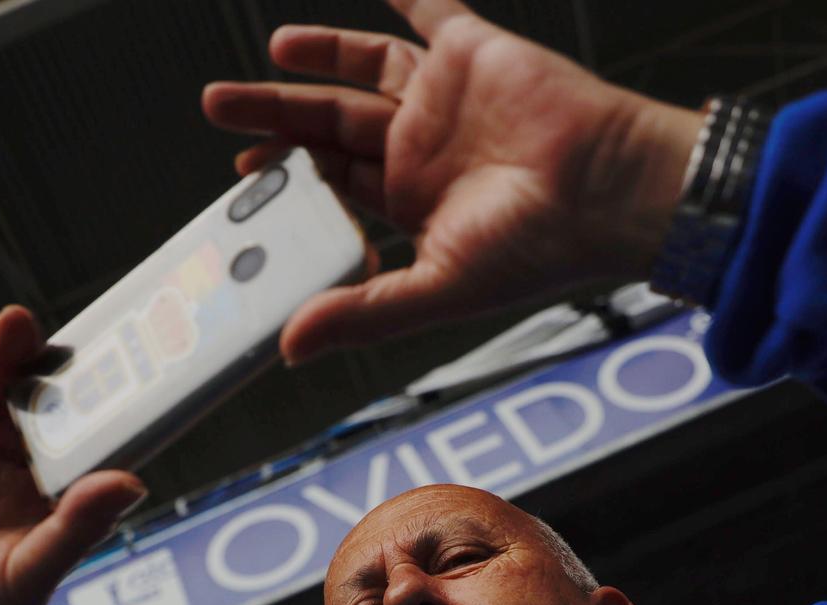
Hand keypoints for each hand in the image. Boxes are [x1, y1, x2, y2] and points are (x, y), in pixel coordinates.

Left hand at [202, 0, 698, 362]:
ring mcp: (448, 99)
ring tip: (271, 54)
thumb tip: (289, 349)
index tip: (242, 175)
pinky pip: (432, 11)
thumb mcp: (436, 290)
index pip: (334, 183)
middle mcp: (425, 148)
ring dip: (318, 58)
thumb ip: (360, 313)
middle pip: (334, 123)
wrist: (606, 193)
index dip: (287, 176)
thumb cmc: (539, 251)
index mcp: (413, 202)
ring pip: (366, 70)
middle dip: (277, 114)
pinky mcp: (474, 53)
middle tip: (220, 105)